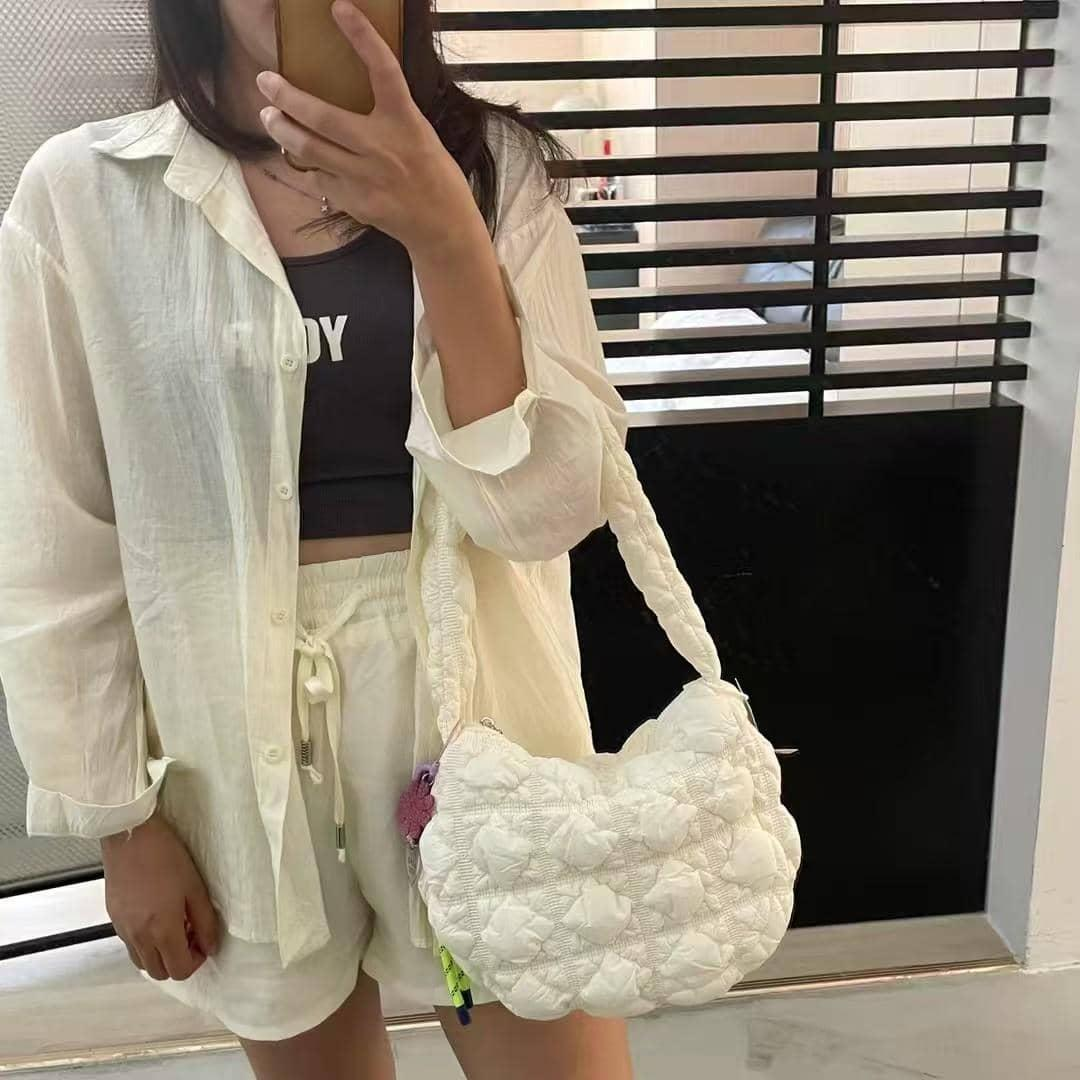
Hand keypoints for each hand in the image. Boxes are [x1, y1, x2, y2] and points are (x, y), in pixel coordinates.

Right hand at [101, 808, 220, 980]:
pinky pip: (131, 945)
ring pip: (142, 962)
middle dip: (179, 961)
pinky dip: (146, 943)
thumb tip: (210, 946)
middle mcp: (138, 937)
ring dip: (160, 954)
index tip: (204, 941)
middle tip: (190, 934)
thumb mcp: (195, 887)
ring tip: (173, 926)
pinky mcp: (113, 919)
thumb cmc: (167, 857)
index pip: (180, 970)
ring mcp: (122, 930)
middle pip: (159, 972)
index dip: (197, 961)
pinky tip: (156, 918)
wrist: (131, 836)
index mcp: (162, 930)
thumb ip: (205, 922)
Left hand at [255, 0, 482, 259]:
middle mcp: (382, 147)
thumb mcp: (419, 135)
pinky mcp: (355, 202)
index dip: (363, 37)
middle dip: (286, 97)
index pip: (383, 70)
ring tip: (270, 118)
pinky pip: (321, 179)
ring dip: (282, 131)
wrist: (443, 226)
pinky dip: (310, 168)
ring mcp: (365, 177)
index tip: (340, 8)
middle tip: (265, 82)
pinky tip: (306, 161)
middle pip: (322, 117)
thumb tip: (351, 99)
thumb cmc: (435, 176)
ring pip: (309, 150)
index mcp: (405, 122)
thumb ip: (388, 117)